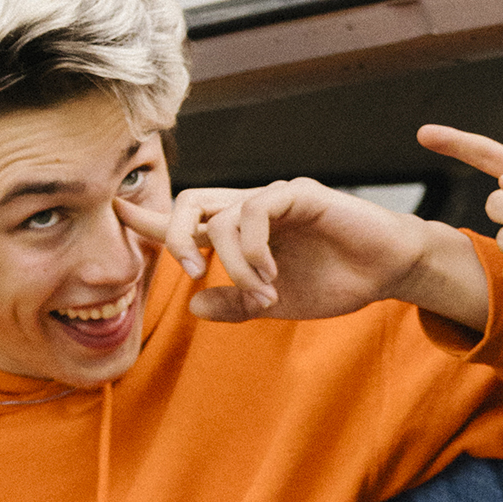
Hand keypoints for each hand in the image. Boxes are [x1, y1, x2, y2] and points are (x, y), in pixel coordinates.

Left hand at [116, 178, 487, 335]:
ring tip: (262, 293)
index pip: (185, 220)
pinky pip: (256, 210)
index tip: (114, 213)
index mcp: (240, 233)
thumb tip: (194, 308)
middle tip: (189, 273)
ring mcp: (273, 198)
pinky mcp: (299, 193)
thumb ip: (236, 306)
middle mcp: (250, 209)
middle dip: (173, 235)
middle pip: (188, 202)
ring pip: (222, 214)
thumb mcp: (276, 305)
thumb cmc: (335, 280)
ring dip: (232, 262)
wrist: (387, 270)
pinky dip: (253, 249)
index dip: (148, 220)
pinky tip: (271, 276)